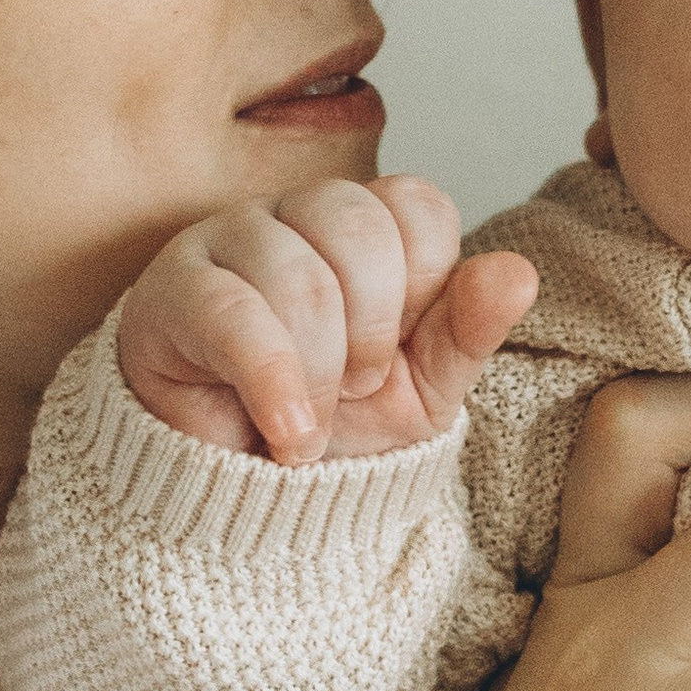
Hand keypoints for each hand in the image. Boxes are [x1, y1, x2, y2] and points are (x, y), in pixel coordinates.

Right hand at [115, 175, 539, 461]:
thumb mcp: (422, 388)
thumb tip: (517, 273)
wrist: (248, 486)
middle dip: (371, 329)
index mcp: (367, 223)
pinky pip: (236, 316)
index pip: (418, 204)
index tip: (398, 349)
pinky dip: (275, 385)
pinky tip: (289, 435)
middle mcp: (298, 213)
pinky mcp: (173, 289)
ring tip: (313, 420)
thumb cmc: (336, 417)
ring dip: (320, 370)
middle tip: (357, 387)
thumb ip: (468, 330)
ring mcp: (229, 240)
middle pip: (358, 226)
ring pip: (297, 274)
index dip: (423, 286)